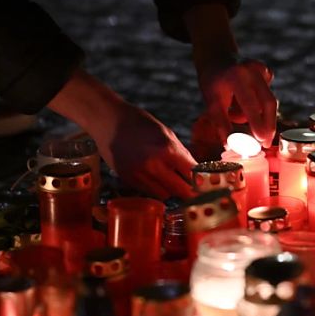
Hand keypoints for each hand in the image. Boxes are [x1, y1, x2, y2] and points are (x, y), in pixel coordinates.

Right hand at [48, 69, 196, 199]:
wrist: (107, 121)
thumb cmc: (140, 123)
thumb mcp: (166, 133)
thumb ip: (181, 154)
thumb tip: (196, 171)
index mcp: (167, 150)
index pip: (192, 174)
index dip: (201, 182)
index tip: (206, 185)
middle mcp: (153, 165)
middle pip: (181, 190)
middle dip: (190, 191)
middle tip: (195, 191)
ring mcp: (139, 175)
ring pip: (165, 195)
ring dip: (171, 190)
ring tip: (171, 180)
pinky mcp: (128, 180)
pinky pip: (149, 192)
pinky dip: (155, 188)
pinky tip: (154, 176)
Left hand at [184, 4, 277, 147]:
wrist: (217, 59)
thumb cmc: (213, 85)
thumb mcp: (211, 104)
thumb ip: (222, 124)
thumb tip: (231, 146)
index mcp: (236, 76)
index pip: (250, 104)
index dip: (257, 124)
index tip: (261, 141)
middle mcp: (253, 69)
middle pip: (268, 103)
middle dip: (268, 125)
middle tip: (265, 143)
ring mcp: (262, 68)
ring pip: (269, 101)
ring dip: (260, 115)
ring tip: (243, 117)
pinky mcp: (267, 71)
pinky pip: (268, 96)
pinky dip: (260, 105)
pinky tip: (244, 100)